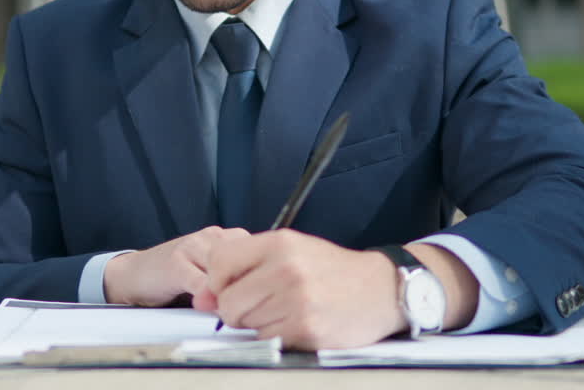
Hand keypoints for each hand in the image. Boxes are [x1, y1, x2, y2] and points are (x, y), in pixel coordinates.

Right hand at [103, 226, 250, 306]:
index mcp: (225, 237)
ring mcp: (193, 246)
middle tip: (244, 305)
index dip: (260, 277)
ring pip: (226, 271)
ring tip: (227, 308)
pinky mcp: (176, 263)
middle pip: (247, 261)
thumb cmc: (175, 275)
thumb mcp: (210, 272)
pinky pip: (202, 283)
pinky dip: (209, 298)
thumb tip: (263, 298)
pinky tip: (208, 306)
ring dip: (229, 293)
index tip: (259, 295)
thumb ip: (235, 278)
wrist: (134, 274)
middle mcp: (212, 236)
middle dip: (247, 285)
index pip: (258, 253)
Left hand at [194, 229, 404, 349]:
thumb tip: (202, 298)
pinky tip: (296, 323)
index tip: (232, 286)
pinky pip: (266, 340)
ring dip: (258, 323)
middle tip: (262, 303)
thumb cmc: (331, 270)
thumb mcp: (291, 251)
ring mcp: (297, 301)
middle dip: (237, 309)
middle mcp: (286, 269)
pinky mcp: (306, 329)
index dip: (218, 281)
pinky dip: (275, 336)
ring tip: (286, 310)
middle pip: (228, 301)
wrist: (381, 289)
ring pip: (245, 323)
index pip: (219, 261)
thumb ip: (245, 267)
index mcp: (279, 243)